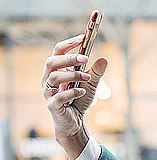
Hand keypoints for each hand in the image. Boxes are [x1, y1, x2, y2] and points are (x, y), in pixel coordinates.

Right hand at [41, 34, 107, 159]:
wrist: (75, 122)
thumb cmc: (79, 99)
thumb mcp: (92, 84)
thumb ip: (96, 72)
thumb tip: (104, 58)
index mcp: (56, 70)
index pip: (58, 51)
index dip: (69, 43)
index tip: (84, 37)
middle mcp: (48, 79)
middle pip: (51, 62)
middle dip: (69, 58)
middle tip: (85, 59)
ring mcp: (48, 92)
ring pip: (54, 77)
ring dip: (73, 75)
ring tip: (88, 78)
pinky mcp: (52, 105)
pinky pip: (59, 96)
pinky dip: (72, 92)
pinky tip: (82, 91)